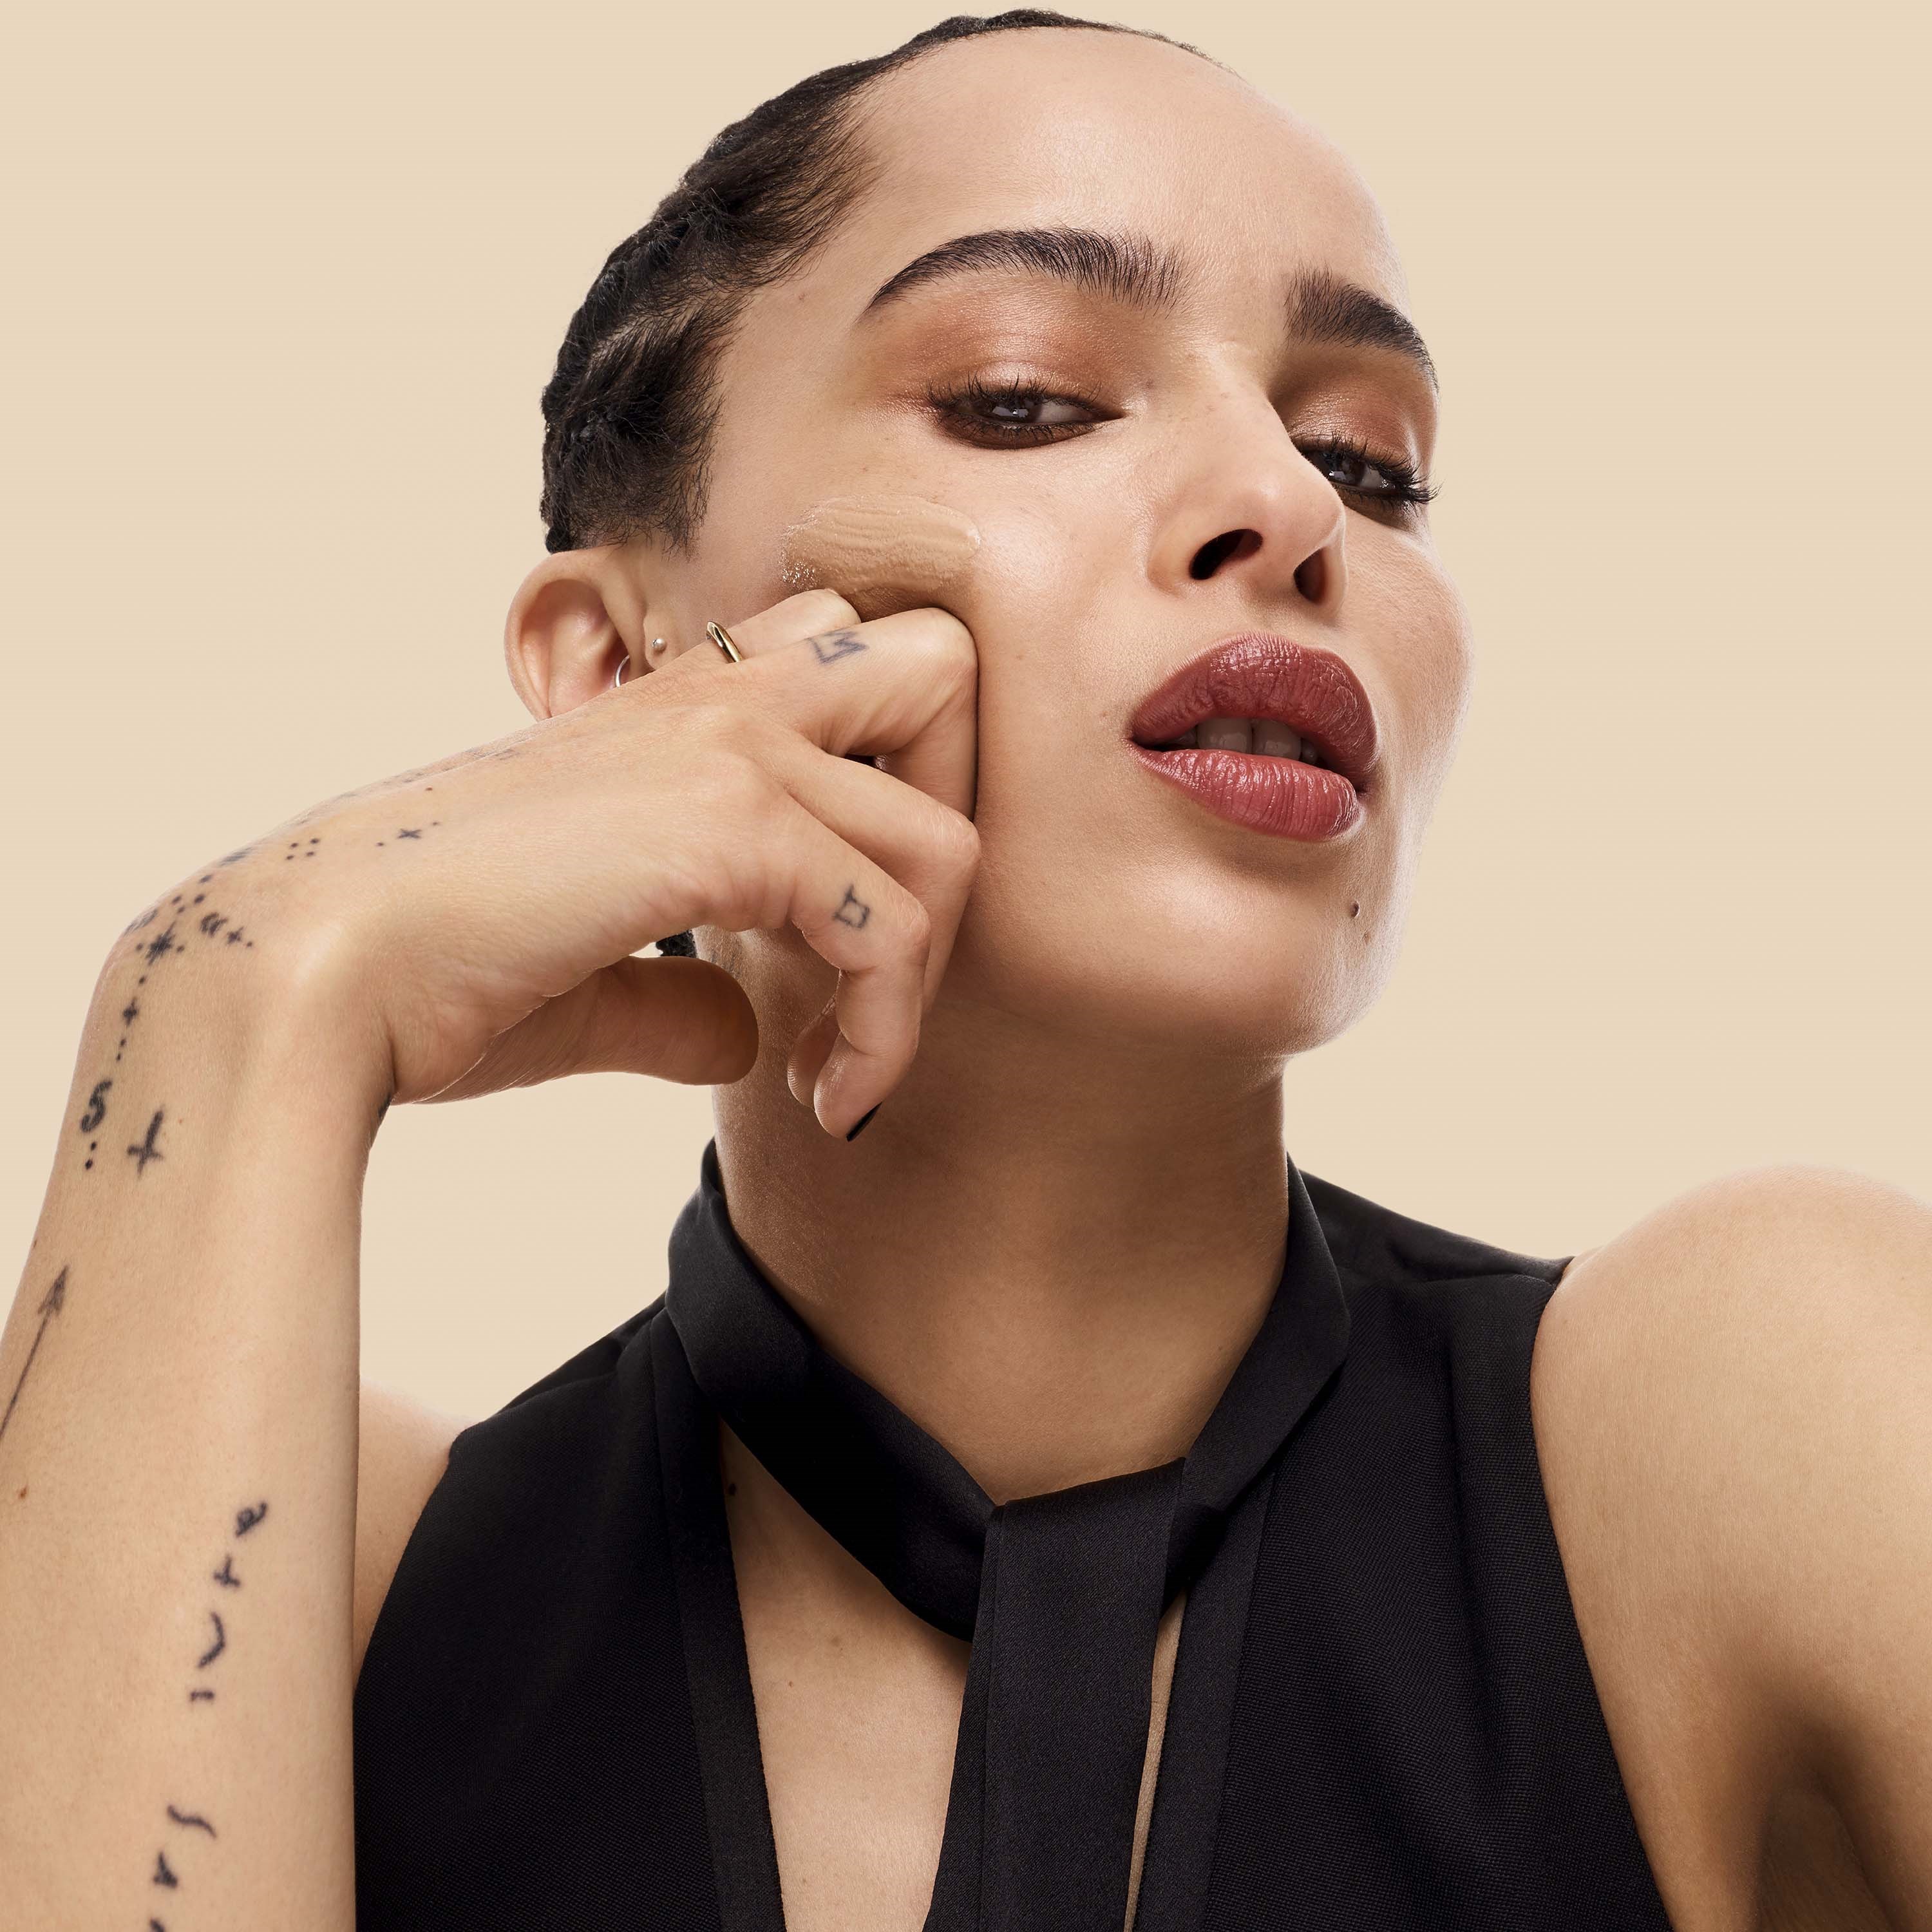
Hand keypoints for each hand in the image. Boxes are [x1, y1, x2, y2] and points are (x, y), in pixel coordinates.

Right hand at [128, 591, 978, 1137]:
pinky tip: (823, 1100)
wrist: (319, 978)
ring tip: (842, 1076)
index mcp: (680, 705)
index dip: (895, 782)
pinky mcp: (729, 821)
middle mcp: (718, 698)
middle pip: (944, 684)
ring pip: (945, 835)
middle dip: (951, 833)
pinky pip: (890, 926)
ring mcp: (729, 745)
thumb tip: (744, 1037)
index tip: (841, 939)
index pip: (861, 661)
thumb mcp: (590, 975)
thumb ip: (681, 991)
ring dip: (920, 980)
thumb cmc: (430, 977)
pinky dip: (886, 1032)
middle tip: (884, 973)